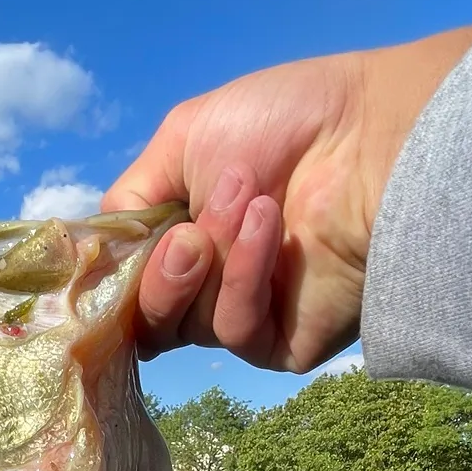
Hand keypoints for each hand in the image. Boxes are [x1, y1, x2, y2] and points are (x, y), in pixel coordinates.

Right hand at [103, 25, 471, 372]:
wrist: (372, 137)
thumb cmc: (286, 124)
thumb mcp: (183, 140)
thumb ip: (130, 200)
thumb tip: (98, 251)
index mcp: (182, 240)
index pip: (125, 285)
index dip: (110, 280)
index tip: (106, 259)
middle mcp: (207, 286)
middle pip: (145, 319)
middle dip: (159, 273)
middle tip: (188, 234)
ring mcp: (244, 318)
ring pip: (186, 325)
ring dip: (211, 257)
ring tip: (249, 200)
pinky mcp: (280, 346)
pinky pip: (235, 332)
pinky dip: (243, 279)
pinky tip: (270, 230)